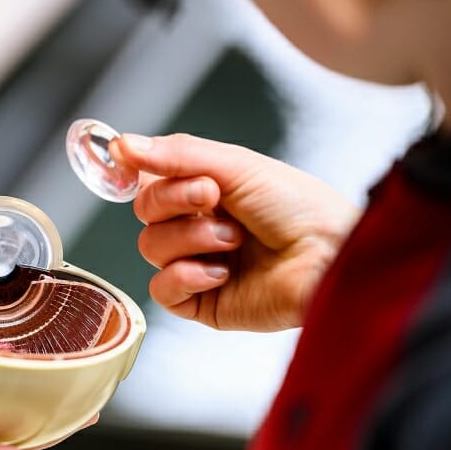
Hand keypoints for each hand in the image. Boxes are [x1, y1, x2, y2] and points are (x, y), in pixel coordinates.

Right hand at [110, 133, 360, 330]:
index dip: (145, 173)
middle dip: (175, 201)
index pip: (152, 180)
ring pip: (151, 248)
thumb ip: (177, 155)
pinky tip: (221, 272)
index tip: (133, 160)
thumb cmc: (299, 208)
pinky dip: (185, 276)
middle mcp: (200, 228)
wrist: (329, 256)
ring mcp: (199, 266)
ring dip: (191, 238)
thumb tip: (122, 145)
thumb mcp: (237, 166)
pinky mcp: (202, 304)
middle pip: (145, 213)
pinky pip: (162, 290)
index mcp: (208, 192)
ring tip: (233, 240)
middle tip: (213, 197)